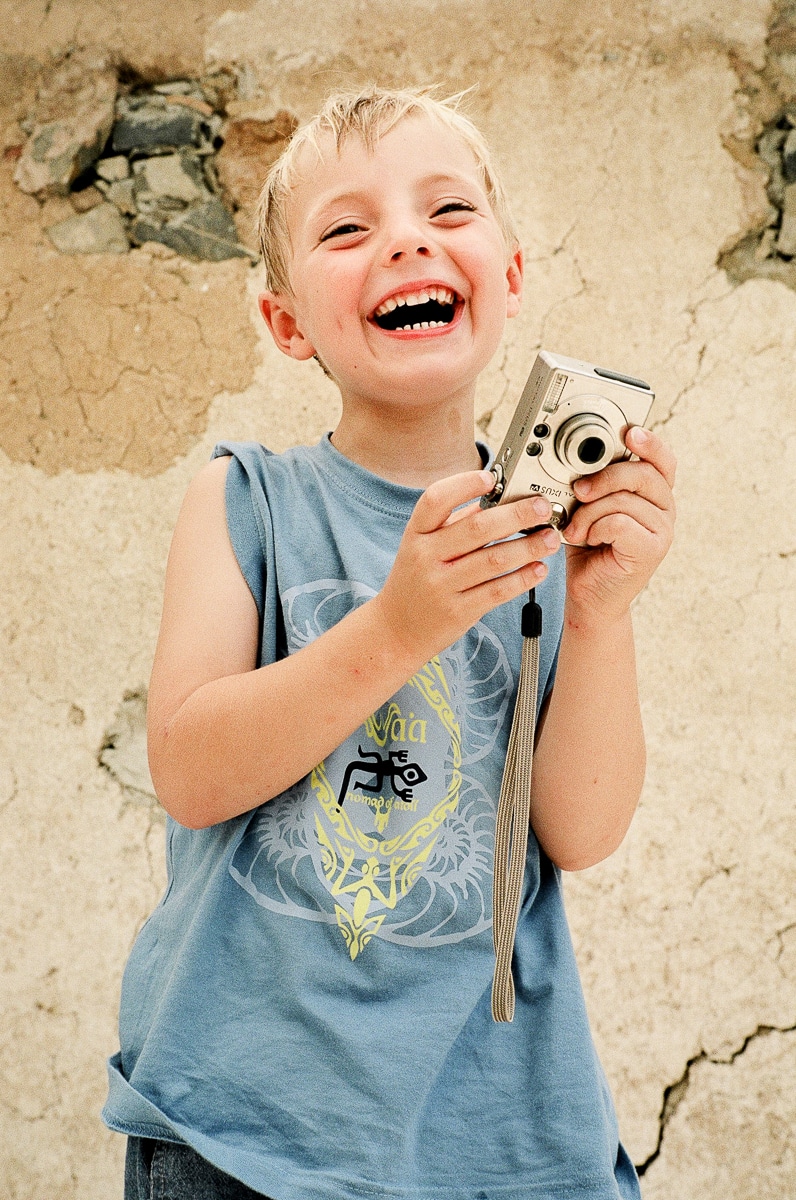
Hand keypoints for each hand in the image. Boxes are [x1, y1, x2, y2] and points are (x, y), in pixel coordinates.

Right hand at [374, 470, 560, 664]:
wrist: (396, 629)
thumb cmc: (416, 580)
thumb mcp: (423, 547)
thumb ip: (456, 523)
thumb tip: (497, 498)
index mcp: (416, 533)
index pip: (436, 499)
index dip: (464, 485)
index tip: (492, 477)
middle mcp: (425, 557)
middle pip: (477, 528)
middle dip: (516, 515)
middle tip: (541, 508)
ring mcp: (441, 586)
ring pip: (494, 560)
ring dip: (528, 547)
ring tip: (549, 539)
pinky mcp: (458, 612)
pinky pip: (497, 591)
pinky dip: (522, 579)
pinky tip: (539, 569)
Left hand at [563, 426, 675, 624]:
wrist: (590, 597)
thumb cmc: (588, 551)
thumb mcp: (588, 508)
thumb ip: (594, 485)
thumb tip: (579, 462)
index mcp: (652, 494)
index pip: (662, 460)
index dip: (649, 443)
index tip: (630, 432)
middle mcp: (664, 509)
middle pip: (642, 473)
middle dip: (603, 477)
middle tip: (579, 491)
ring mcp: (662, 530)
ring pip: (624, 499)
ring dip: (590, 513)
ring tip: (578, 529)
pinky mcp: (652, 549)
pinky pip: (620, 522)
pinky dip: (596, 528)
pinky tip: (590, 541)